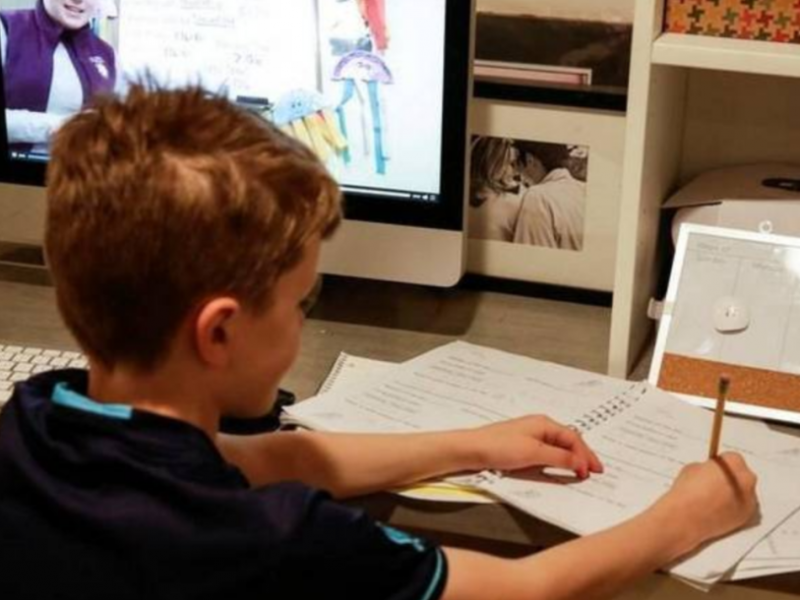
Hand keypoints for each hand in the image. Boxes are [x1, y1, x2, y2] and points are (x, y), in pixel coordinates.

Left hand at [469, 416, 602, 478]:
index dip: (585, 455)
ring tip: (583, 471)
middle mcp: (540, 426)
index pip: (573, 438)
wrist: (472, 449)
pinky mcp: (522, 445)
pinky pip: (548, 451)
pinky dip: (559, 460)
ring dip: (572, 458)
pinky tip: (561, 467)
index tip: (593, 472)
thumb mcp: (533, 453)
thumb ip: (559, 457)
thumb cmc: (501, 447)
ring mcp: (531, 435)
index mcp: (544, 423)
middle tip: (595, 472)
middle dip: (583, 455)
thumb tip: (581, 462)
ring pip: (559, 446)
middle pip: (568, 440)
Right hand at [655, 452, 758, 554]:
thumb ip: (706, 467)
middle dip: (730, 478)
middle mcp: (747, 479)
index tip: (713, 470)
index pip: (732, 458)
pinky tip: (718, 509)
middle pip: (742, 475)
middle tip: (714, 484)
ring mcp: (749, 498)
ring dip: (733, 493)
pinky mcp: (747, 516)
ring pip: (744, 492)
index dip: (721, 465)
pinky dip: (733, 507)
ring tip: (714, 499)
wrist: (686, 517)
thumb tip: (711, 472)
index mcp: (734, 462)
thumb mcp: (692, 468)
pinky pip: (742, 507)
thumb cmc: (687, 490)